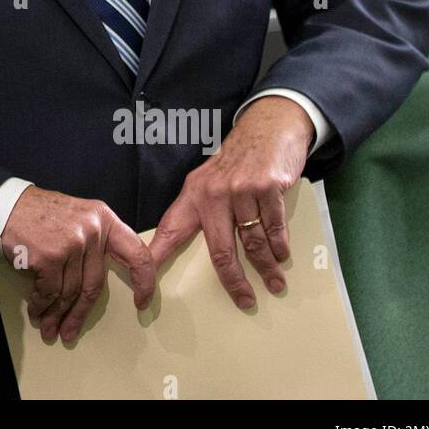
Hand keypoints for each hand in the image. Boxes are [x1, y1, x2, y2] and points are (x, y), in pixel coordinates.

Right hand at [0, 187, 154, 343]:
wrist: (7, 205)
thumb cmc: (41, 214)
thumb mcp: (79, 216)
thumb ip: (96, 242)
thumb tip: (101, 282)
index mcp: (104, 219)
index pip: (137, 253)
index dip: (145, 281)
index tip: (142, 302)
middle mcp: (92, 230)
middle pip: (94, 284)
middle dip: (80, 313)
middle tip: (70, 330)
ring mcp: (72, 243)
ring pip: (69, 292)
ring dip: (56, 313)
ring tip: (48, 325)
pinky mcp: (50, 256)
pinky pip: (49, 292)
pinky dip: (41, 305)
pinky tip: (36, 311)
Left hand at [146, 95, 310, 308]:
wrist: (266, 128)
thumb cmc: (236, 161)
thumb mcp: (208, 181)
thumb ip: (202, 211)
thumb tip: (196, 250)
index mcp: (193, 195)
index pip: (169, 231)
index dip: (156, 260)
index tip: (145, 291)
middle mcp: (213, 193)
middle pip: (220, 250)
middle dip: (233, 281)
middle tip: (245, 301)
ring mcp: (240, 190)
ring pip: (253, 242)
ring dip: (267, 267)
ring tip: (274, 283)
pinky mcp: (267, 188)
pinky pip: (274, 227)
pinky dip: (280, 246)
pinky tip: (282, 256)